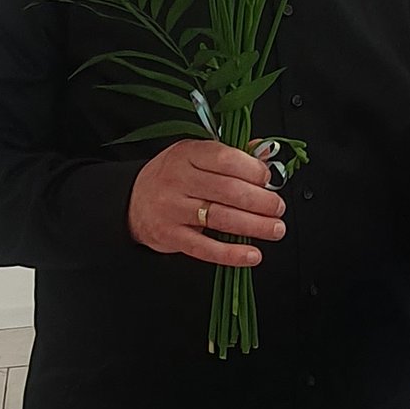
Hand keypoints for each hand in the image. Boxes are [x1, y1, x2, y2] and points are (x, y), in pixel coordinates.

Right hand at [129, 138, 285, 269]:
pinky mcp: (171, 236)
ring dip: (255, 226)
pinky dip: (232, 254)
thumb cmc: (171, 177)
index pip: (225, 159)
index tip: (268, 179)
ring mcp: (173, 209)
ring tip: (275, 229)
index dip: (253, 170)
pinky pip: (205, 248)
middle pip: (228, 191)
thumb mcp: (194, 156)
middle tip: (278, 207)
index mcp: (187, 154)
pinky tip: (252, 254)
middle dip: (261, 201)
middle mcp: (178, 180)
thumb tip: (265, 156)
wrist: (131, 201)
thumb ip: (230, 155)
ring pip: (221, 218)